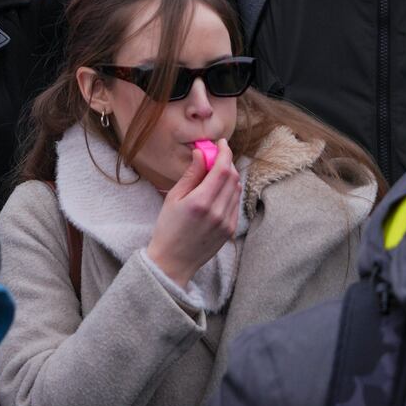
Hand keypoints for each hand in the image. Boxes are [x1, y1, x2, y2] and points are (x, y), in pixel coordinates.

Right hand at [145, 138, 240, 287]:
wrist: (173, 261)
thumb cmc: (168, 228)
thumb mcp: (174, 198)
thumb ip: (191, 174)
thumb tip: (202, 153)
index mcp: (201, 202)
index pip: (222, 169)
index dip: (224, 152)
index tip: (220, 143)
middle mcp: (218, 212)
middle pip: (232, 177)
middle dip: (227, 162)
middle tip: (216, 156)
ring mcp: (226, 222)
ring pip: (237, 189)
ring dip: (229, 176)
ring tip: (215, 173)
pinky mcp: (230, 230)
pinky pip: (235, 203)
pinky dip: (230, 191)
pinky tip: (218, 190)